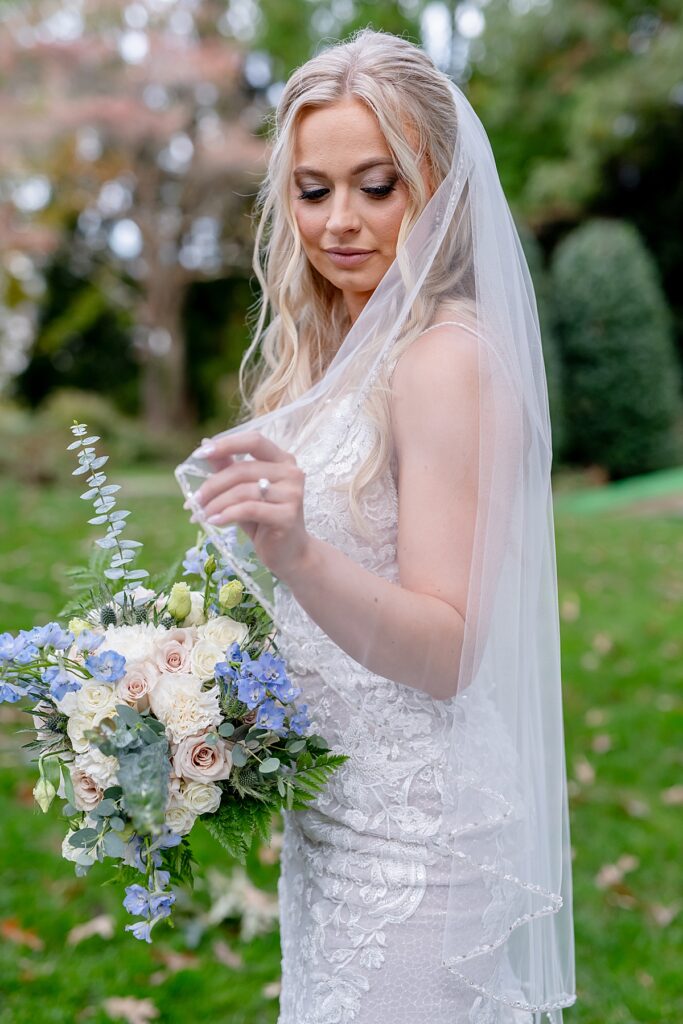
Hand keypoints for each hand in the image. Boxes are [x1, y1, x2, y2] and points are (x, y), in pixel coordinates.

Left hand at [187, 430, 311, 583]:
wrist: (290, 554)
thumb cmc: (265, 521)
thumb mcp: (244, 492)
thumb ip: (229, 467)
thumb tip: (205, 444)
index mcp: (282, 460)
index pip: (254, 441)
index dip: (226, 444)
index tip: (199, 454)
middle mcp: (291, 473)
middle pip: (242, 470)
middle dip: (212, 485)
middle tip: (193, 501)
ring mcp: (292, 494)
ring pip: (242, 491)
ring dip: (216, 504)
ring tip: (201, 515)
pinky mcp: (287, 516)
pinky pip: (248, 509)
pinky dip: (227, 515)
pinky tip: (215, 522)